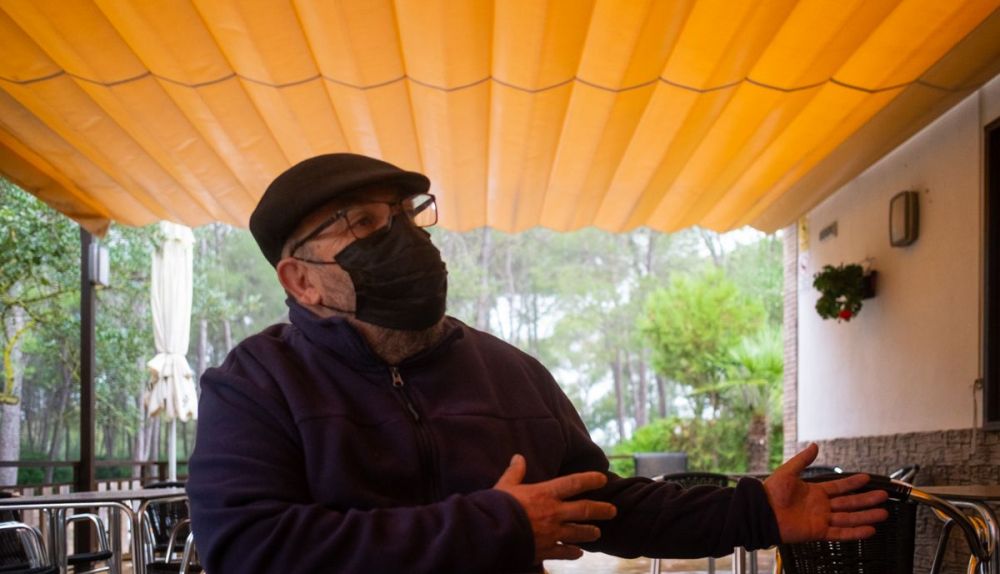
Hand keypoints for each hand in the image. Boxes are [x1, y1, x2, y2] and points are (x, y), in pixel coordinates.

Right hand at [493, 454, 616, 562]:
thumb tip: (518, 457)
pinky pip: (565, 552)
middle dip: (601, 510)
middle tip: (613, 511)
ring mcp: (553, 533)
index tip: (602, 479)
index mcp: (545, 494)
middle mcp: (554, 513)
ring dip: (590, 532)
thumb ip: (515, 472)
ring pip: (579, 533)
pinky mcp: (547, 550)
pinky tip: (578, 553)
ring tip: (597, 533)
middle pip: (585, 510)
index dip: (590, 480)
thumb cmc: (497, 507)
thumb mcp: (505, 485)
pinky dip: (573, 553)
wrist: (492, 534)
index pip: (574, 483)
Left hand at [764, 443, 888, 542]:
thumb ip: (803, 460)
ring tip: (883, 513)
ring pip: (849, 518)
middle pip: (849, 503)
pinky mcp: (818, 532)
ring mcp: (821, 519)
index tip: (866, 478)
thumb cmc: (771, 492)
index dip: (853, 483)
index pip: (839, 487)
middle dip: (866, 500)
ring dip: (866, 516)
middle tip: (882, 496)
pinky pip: (840, 532)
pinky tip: (869, 530)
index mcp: (814, 492)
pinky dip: (855, 532)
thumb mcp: (788, 471)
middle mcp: (820, 506)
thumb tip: (814, 446)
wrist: (762, 511)